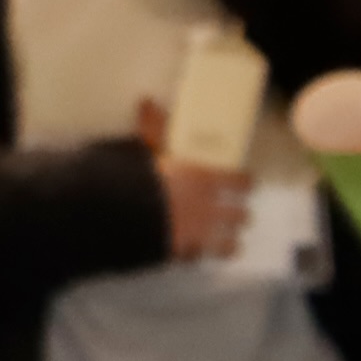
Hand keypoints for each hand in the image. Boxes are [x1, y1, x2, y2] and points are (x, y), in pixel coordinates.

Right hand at [134, 99, 250, 262]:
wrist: (112, 218)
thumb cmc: (130, 178)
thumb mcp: (142, 149)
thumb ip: (151, 130)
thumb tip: (148, 102)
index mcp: (203, 181)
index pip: (239, 182)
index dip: (246, 183)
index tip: (249, 183)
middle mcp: (207, 210)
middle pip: (240, 216)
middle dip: (241, 215)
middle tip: (241, 214)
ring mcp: (197, 237)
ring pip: (228, 245)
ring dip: (230, 242)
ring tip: (231, 243)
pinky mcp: (180, 256)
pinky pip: (197, 257)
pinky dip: (198, 255)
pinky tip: (196, 254)